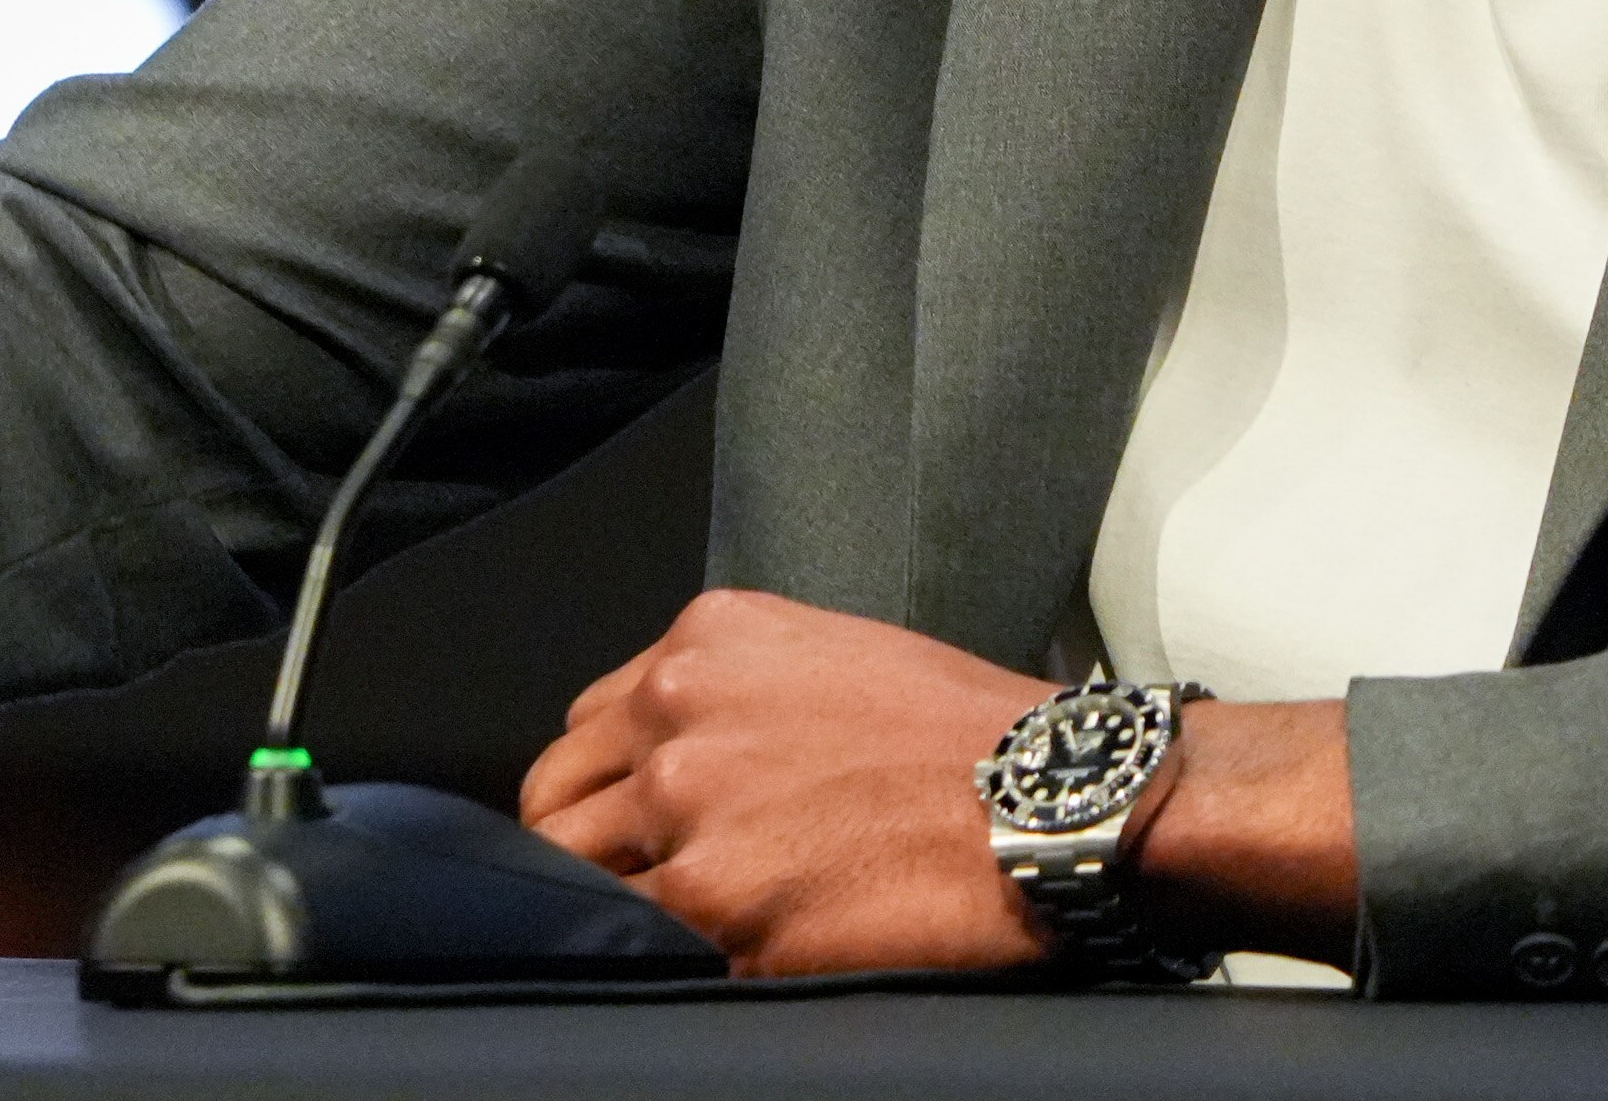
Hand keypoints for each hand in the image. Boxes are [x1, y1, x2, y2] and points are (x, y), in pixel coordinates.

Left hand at [521, 589, 1053, 975]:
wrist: (1049, 801)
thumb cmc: (963, 736)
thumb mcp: (827, 659)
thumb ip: (728, 699)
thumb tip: (667, 763)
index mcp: (702, 646)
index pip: (584, 732)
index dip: (603, 792)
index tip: (626, 828)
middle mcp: (677, 715)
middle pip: (558, 809)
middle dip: (592, 855)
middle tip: (648, 893)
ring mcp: (687, 813)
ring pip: (583, 885)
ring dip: (629, 912)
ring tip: (703, 927)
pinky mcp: (715, 905)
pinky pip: (647, 951)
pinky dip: (680, 962)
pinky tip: (743, 950)